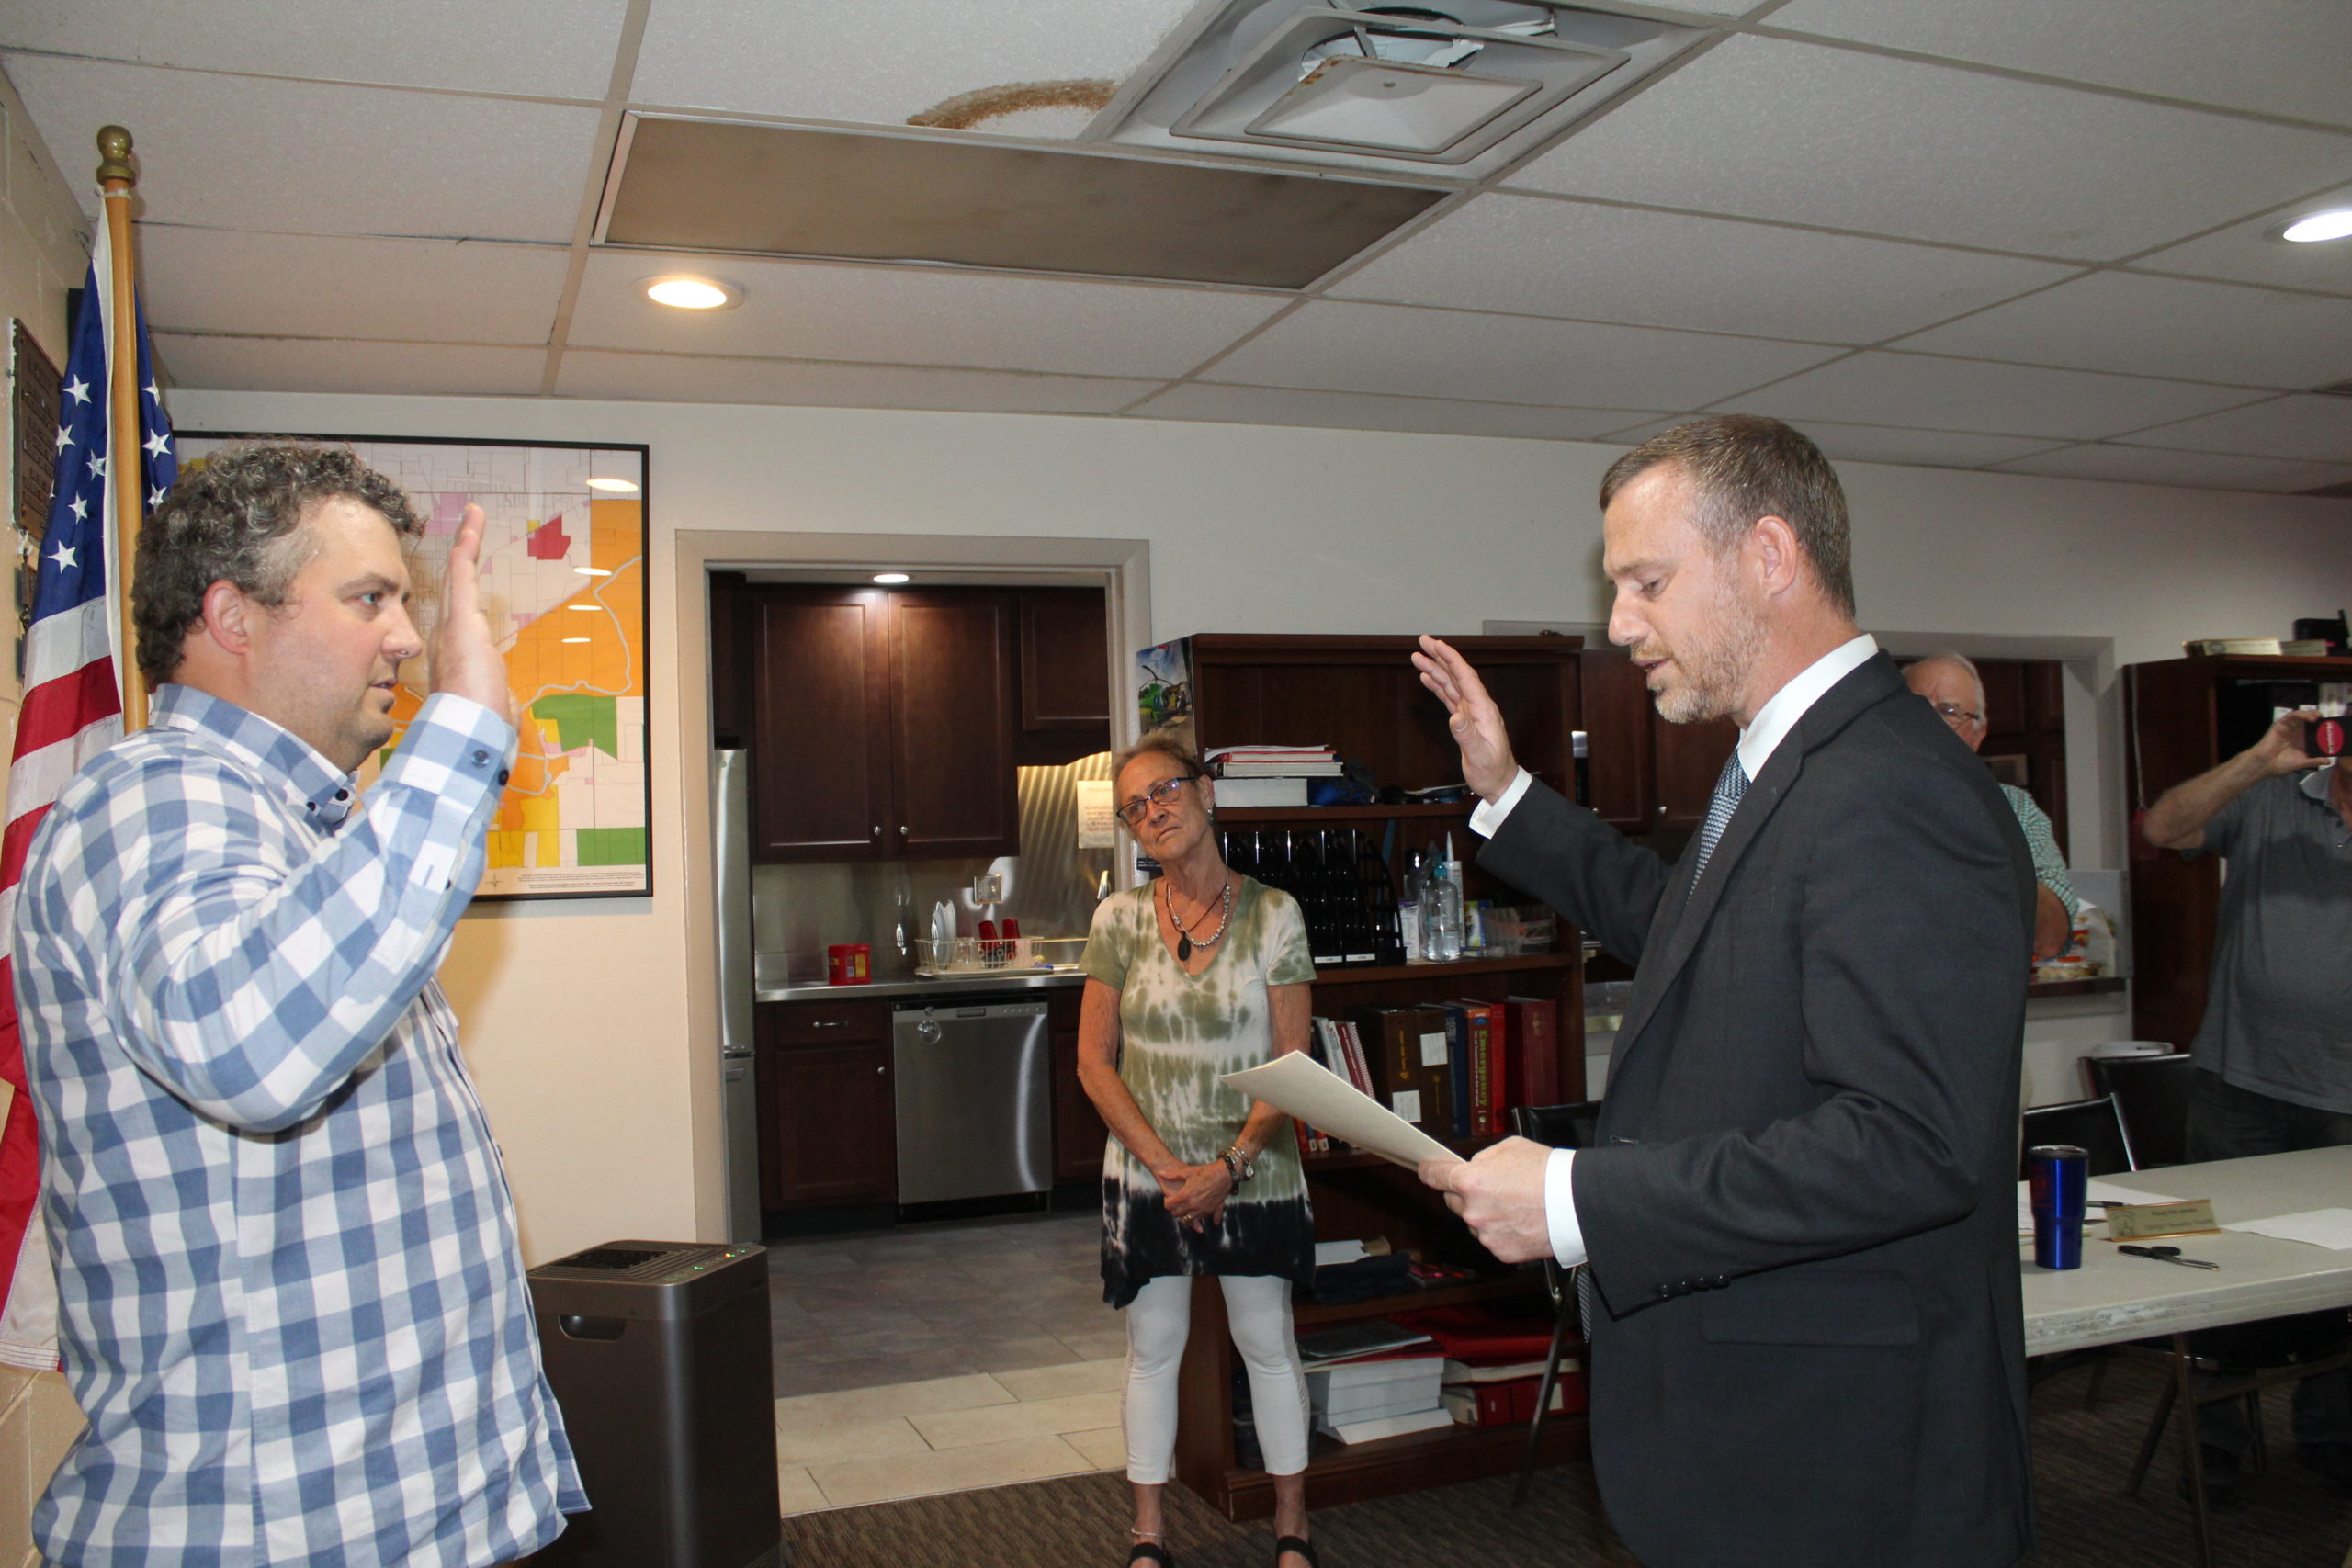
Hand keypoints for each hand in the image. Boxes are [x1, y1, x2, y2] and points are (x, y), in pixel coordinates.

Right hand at [428, 503, 514, 725]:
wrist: (466, 733)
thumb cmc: (478, 728)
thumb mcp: (493, 710)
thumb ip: (498, 702)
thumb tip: (505, 706)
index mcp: (454, 657)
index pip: (458, 619)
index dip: (460, 594)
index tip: (464, 577)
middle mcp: (446, 637)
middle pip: (453, 588)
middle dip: (458, 559)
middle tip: (465, 531)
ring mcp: (451, 626)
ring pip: (457, 575)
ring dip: (466, 543)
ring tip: (473, 517)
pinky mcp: (460, 620)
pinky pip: (463, 574)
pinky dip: (468, 546)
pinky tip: (473, 523)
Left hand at [1166, 1162, 1233, 1227]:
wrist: (1224, 1175)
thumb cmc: (1206, 1172)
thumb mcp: (1188, 1171)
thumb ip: (1173, 1175)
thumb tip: (1160, 1173)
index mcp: (1185, 1195)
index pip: (1169, 1206)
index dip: (1167, 1202)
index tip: (1169, 1198)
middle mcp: (1193, 1205)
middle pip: (1176, 1214)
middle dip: (1174, 1209)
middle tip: (1176, 1202)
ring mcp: (1202, 1209)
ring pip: (1187, 1220)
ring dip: (1184, 1215)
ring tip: (1185, 1207)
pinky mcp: (1210, 1211)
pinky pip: (1199, 1219)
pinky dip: (1196, 1217)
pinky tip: (1196, 1212)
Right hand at [1412, 635, 1518, 802]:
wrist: (1500, 782)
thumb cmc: (1492, 771)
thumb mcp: (1479, 755)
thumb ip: (1467, 735)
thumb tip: (1455, 717)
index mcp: (1483, 710)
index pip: (1466, 677)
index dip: (1451, 659)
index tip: (1436, 644)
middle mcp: (1478, 706)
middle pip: (1457, 675)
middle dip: (1440, 657)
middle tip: (1423, 641)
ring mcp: (1471, 712)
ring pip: (1451, 684)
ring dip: (1436, 669)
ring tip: (1418, 657)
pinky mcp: (1465, 720)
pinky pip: (1450, 697)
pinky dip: (1438, 686)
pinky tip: (1428, 678)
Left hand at [1419, 1136, 1555, 1263]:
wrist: (1577, 1203)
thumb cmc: (1548, 1171)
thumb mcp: (1510, 1148)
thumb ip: (1483, 1159)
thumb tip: (1473, 1167)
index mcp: (1470, 1182)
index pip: (1434, 1177)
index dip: (1429, 1171)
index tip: (1426, 1170)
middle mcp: (1473, 1211)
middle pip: (1454, 1202)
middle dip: (1465, 1194)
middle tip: (1492, 1187)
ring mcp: (1487, 1235)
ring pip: (1474, 1223)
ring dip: (1485, 1215)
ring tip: (1515, 1205)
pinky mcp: (1502, 1252)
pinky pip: (1493, 1239)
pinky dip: (1502, 1232)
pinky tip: (1521, 1220)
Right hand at [2247, 707, 2324, 775]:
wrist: (2265, 764)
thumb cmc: (2281, 764)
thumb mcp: (2301, 762)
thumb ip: (2314, 760)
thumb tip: (2328, 761)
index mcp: (2302, 741)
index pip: (2315, 732)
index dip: (2323, 730)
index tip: (2332, 730)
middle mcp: (2296, 733)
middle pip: (2309, 722)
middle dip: (2318, 720)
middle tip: (2326, 720)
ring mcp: (2289, 728)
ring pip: (2301, 717)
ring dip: (2310, 714)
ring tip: (2318, 716)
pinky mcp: (2281, 724)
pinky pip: (2291, 716)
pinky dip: (2300, 714)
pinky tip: (2308, 717)